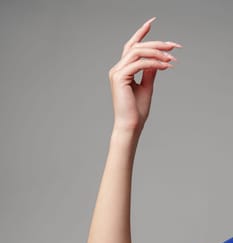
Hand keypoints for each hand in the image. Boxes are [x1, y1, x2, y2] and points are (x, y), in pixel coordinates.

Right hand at [109, 17, 181, 132]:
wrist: (131, 125)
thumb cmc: (137, 110)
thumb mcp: (146, 86)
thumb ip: (149, 72)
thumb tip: (158, 60)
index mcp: (122, 71)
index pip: (131, 47)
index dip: (141, 33)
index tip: (152, 22)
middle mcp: (117, 69)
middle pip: (137, 46)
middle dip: (157, 43)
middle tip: (174, 46)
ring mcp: (117, 72)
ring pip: (138, 52)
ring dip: (157, 52)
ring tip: (172, 58)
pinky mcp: (120, 78)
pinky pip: (139, 63)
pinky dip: (154, 63)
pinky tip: (165, 66)